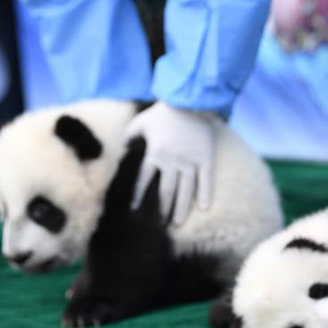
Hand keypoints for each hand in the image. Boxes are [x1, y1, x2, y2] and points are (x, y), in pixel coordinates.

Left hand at [125, 101, 215, 224]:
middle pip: (166, 192)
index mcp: (155, 154)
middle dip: (162, 210)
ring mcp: (191, 162)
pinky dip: (205, 194)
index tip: (134, 211)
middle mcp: (172, 162)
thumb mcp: (140, 122)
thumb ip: (129, 136)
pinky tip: (204, 208)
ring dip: (181, 209)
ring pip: (186, 191)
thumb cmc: (164, 112)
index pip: (143, 181)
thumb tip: (121, 149)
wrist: (191, 102)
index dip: (137, 197)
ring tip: (178, 223)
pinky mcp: (206, 159)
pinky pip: (206, 180)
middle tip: (160, 225)